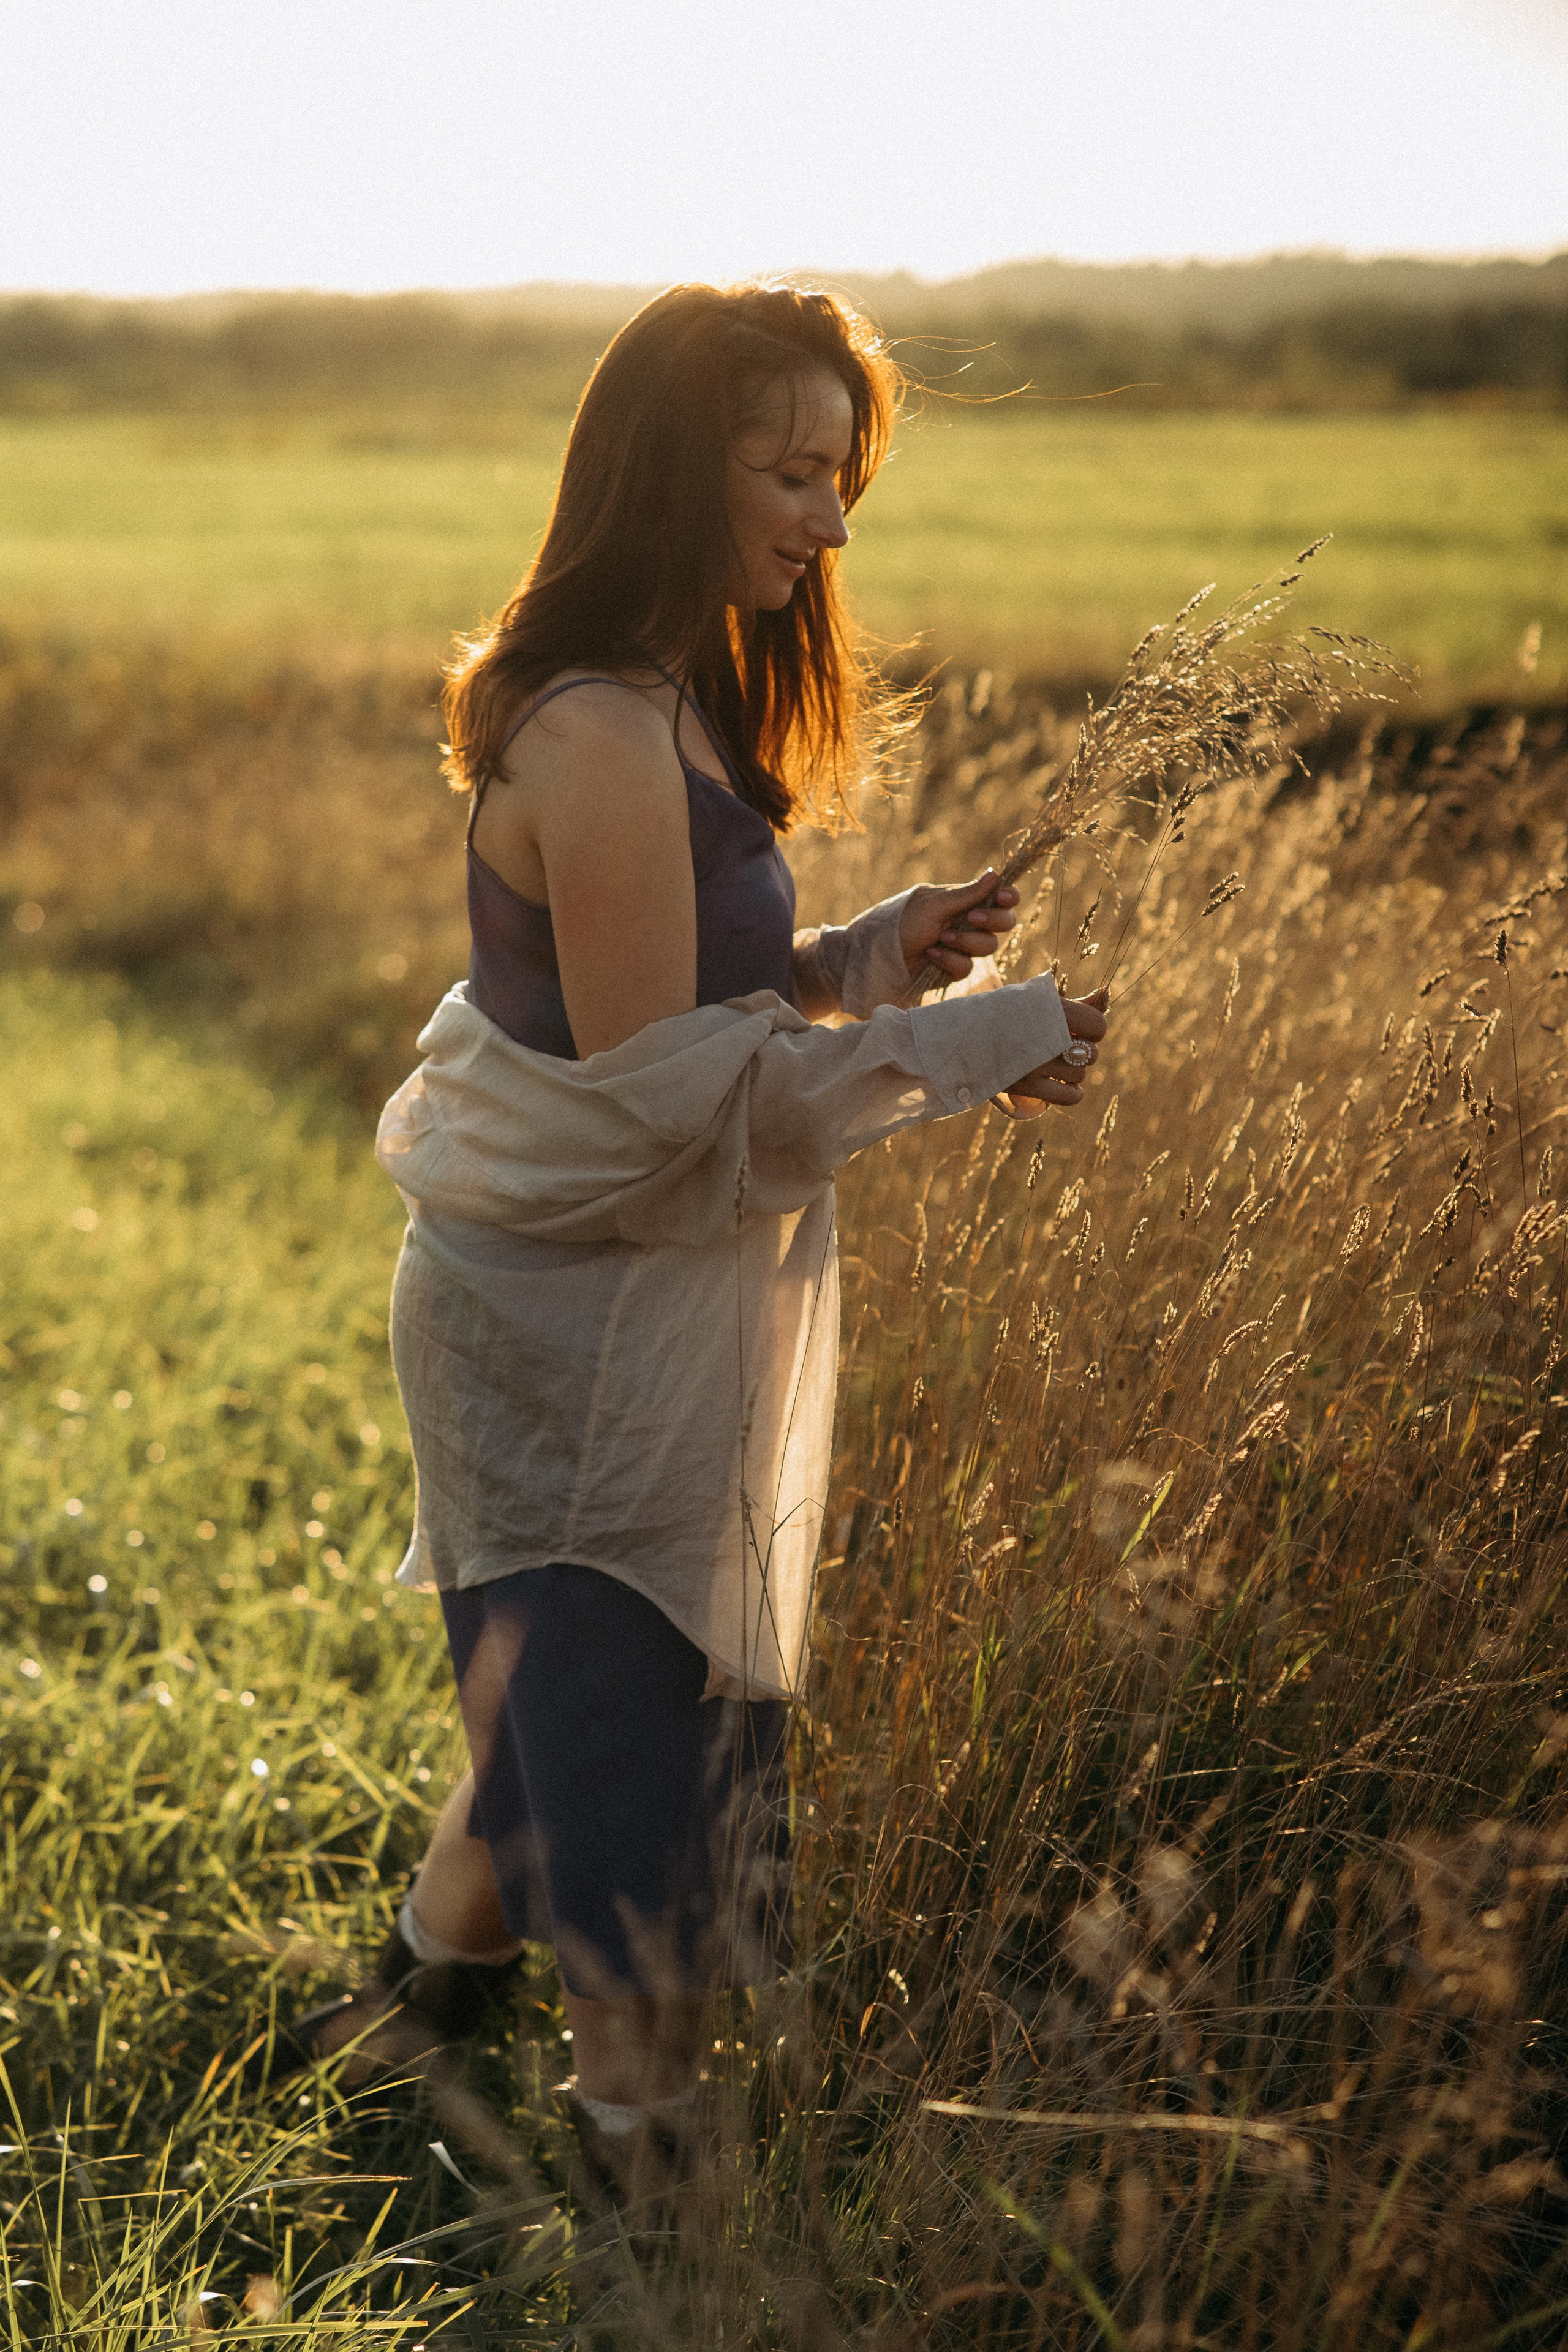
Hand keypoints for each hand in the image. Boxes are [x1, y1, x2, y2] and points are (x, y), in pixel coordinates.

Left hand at [898, 870, 1019, 982]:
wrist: (880, 954)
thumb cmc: (903, 921)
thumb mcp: (935, 905)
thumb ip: (968, 894)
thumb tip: (995, 874)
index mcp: (966, 901)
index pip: (1000, 897)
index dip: (1009, 897)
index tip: (1003, 897)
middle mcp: (969, 922)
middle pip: (1004, 922)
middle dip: (991, 921)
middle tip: (971, 918)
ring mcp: (964, 946)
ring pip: (988, 946)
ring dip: (965, 942)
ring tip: (940, 938)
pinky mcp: (955, 968)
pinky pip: (967, 966)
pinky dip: (950, 960)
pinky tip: (932, 954)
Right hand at [1002, 988, 1109, 1114]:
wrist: (961, 1036)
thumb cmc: (1005, 1015)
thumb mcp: (1037, 1002)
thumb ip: (1076, 1003)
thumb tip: (1106, 994)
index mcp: (1048, 1009)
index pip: (1098, 1025)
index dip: (1094, 1028)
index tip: (1079, 1028)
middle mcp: (1043, 1036)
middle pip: (1092, 1053)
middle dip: (1081, 1050)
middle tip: (1060, 1046)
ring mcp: (1034, 1064)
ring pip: (1079, 1074)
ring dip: (1072, 1070)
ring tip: (1052, 1062)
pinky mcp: (1026, 1087)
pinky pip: (1071, 1096)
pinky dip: (1071, 1091)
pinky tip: (1060, 1082)